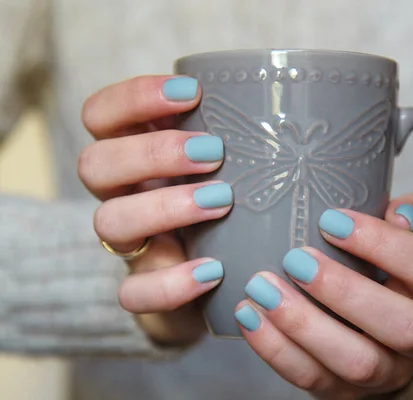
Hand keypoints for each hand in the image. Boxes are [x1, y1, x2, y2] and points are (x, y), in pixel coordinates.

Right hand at [78, 75, 230, 345]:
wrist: (221, 281)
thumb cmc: (236, 208)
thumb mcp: (237, 168)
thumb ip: (250, 141)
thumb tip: (312, 110)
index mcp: (138, 154)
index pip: (102, 115)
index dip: (133, 97)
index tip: (192, 93)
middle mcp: (123, 195)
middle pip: (95, 164)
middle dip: (152, 152)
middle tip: (213, 152)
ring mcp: (130, 244)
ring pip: (108, 221)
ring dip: (163, 206)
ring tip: (221, 201)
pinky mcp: (143, 288)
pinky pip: (133, 292)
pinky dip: (170, 282)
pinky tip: (214, 271)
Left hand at [234, 195, 412, 398]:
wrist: (372, 331)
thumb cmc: (381, 272)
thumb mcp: (400, 239)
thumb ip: (407, 215)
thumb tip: (400, 213)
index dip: (385, 243)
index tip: (331, 220)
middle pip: (403, 326)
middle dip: (344, 291)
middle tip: (296, 260)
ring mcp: (387, 372)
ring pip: (357, 362)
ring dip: (304, 324)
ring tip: (263, 289)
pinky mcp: (346, 393)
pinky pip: (313, 379)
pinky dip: (277, 349)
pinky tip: (250, 315)